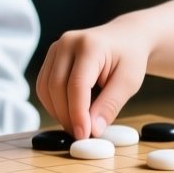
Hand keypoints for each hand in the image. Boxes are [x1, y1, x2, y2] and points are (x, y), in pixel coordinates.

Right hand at [35, 21, 151, 139]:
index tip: (84, 134)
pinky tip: (69, 113)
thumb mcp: (129, 81)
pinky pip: (44, 86)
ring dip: (58, 112)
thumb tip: (93, 129)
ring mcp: (56, 48)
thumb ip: (110, 105)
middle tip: (82, 135)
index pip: (77, 84)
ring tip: (78, 125)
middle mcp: (67, 42)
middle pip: (56, 86)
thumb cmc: (130, 57)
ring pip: (46, 88)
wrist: (126, 37)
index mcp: (90, 45)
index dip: (78, 113)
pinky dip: (53, 104)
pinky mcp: (51, 58)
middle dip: (66, 116)